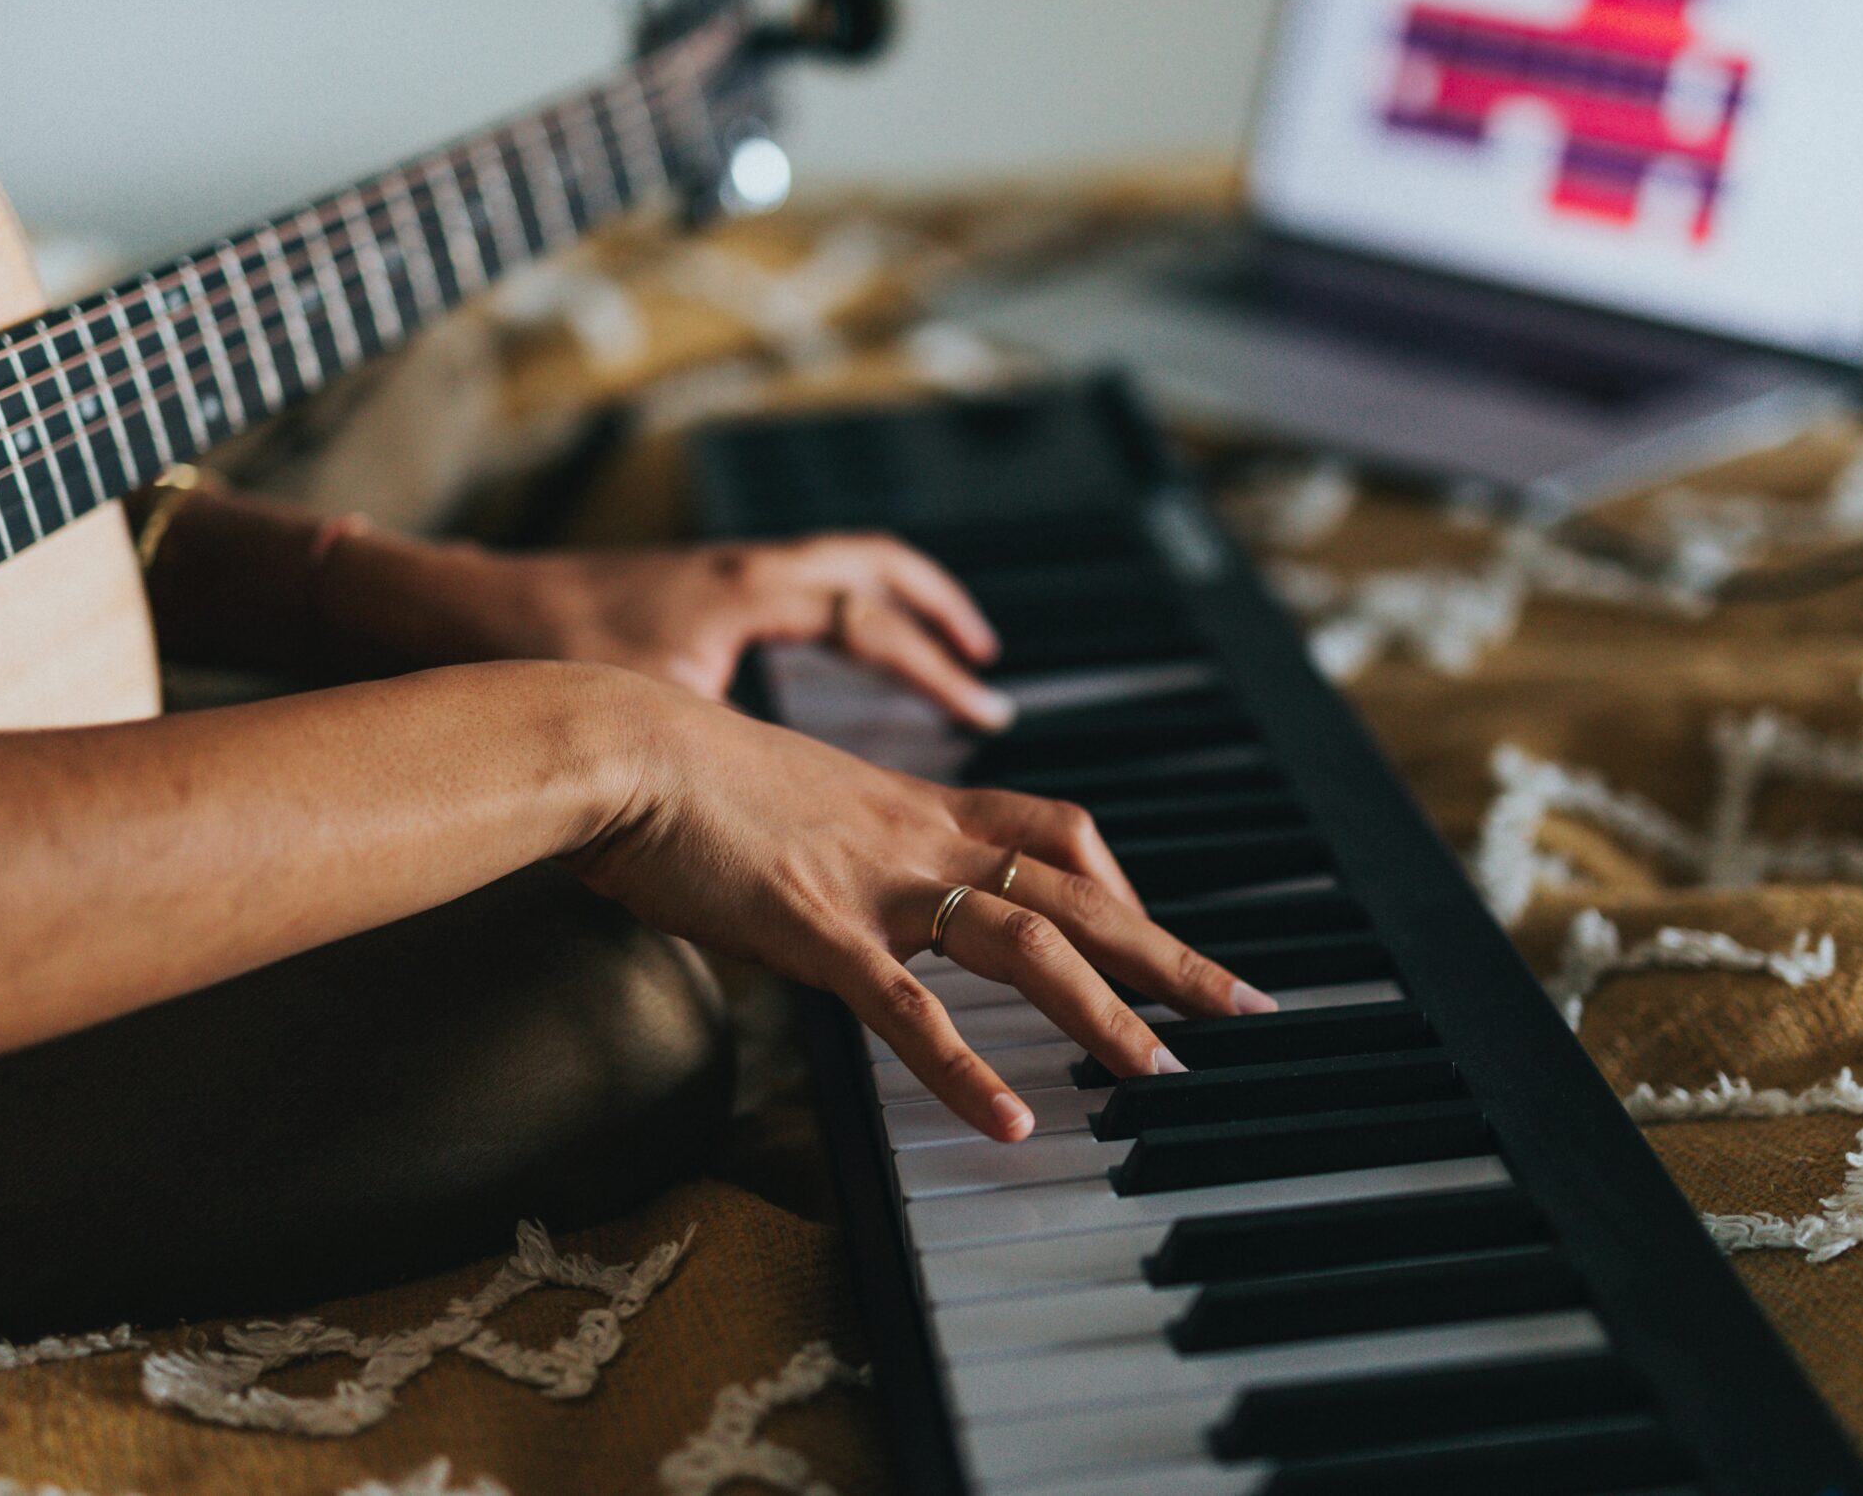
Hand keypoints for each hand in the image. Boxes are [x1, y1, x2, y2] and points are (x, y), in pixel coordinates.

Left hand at [337, 532, 1014, 728]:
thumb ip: (729, 793)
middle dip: (933, 607)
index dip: (931, 666)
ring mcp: (706, 575)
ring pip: (825, 564)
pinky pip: (781, 585)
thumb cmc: (539, 662)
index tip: (980, 706)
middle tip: (978, 657)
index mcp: (744, 596)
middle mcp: (736, 573)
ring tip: (926, 643)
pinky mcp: (675, 591)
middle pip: (869, 564)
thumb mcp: (651, 734)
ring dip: (883, 601)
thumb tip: (781, 877)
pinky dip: (822, 610)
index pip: (868, 620)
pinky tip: (817, 659)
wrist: (450, 617)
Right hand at [569, 677, 1275, 1141]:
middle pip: (1078, 890)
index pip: (1055, 832)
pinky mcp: (817, 928)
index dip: (1119, 884)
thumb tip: (827, 879)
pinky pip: (910, 1010)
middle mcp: (916, 837)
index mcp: (912, 805)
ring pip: (1024, 944)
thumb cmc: (677, 770)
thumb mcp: (784, 797)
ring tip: (1163, 1076)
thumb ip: (831, 841)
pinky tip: (1012, 1121)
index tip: (1156, 933)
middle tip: (1243, 1006)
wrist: (619, 742)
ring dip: (1104, 1013)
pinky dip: (967, 1069)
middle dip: (1168, 952)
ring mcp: (874, 882)